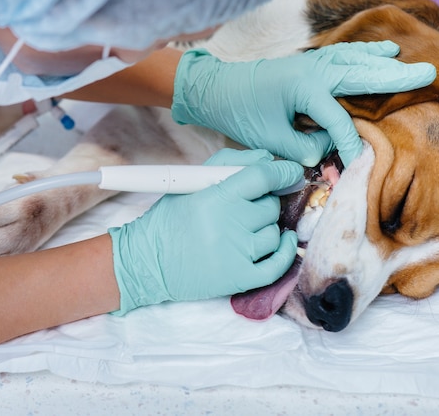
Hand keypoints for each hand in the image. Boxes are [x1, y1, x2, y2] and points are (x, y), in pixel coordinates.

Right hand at [108, 149, 302, 314]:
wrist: (147, 262)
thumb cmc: (171, 219)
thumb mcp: (192, 182)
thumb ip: (230, 163)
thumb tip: (268, 159)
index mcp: (216, 197)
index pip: (263, 177)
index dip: (283, 172)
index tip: (290, 172)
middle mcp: (229, 224)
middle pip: (271, 206)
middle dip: (264, 203)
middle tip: (245, 208)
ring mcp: (236, 253)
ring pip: (275, 233)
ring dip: (267, 228)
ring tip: (246, 228)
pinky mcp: (239, 278)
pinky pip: (278, 264)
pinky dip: (287, 251)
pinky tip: (286, 240)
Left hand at [171, 41, 435, 166]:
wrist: (218, 88)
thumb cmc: (242, 112)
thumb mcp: (270, 139)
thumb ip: (300, 148)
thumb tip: (324, 153)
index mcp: (304, 89)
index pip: (338, 120)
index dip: (350, 143)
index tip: (359, 165)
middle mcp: (314, 71)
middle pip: (361, 73)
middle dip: (395, 76)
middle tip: (427, 74)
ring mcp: (312, 63)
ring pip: (355, 59)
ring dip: (381, 61)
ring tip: (404, 60)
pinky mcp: (308, 63)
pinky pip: (343, 56)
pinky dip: (362, 54)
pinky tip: (376, 53)